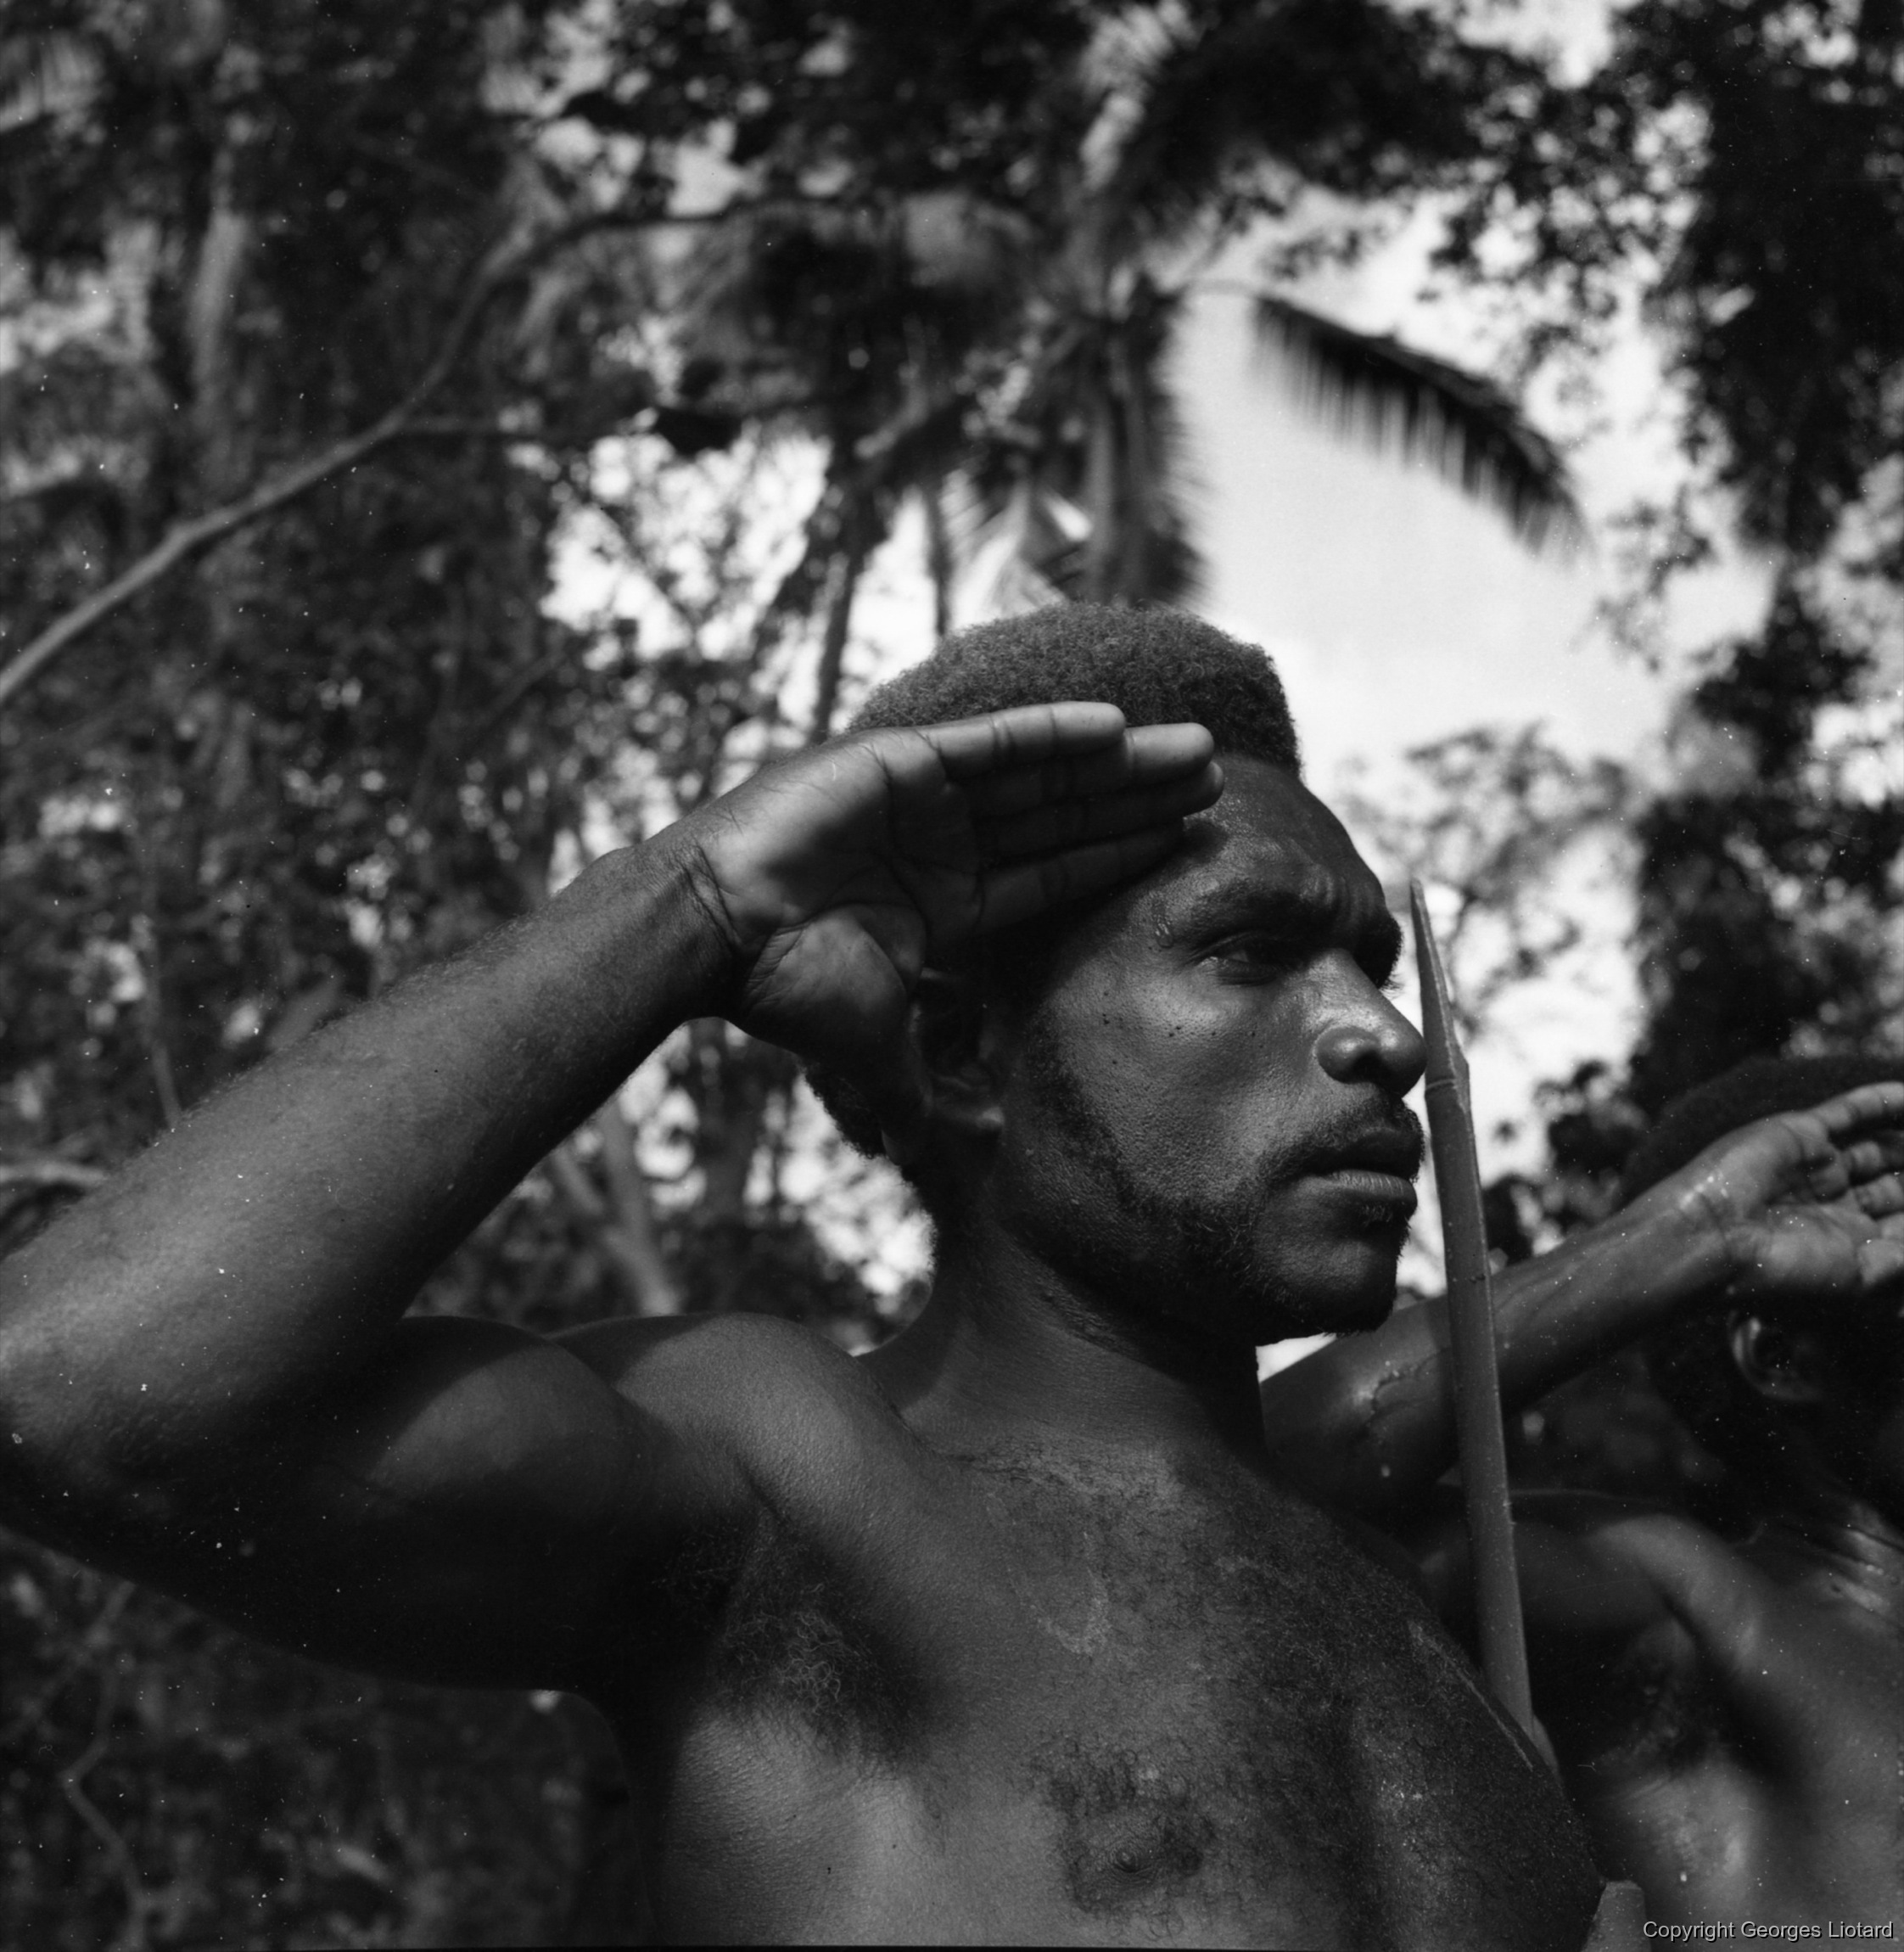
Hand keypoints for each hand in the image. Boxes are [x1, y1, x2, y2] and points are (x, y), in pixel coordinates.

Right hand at [671, 703, 1220, 1130]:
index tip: (1189, 846)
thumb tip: (910, 1155)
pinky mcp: (903, 761)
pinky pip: (993, 743)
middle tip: (1217, 785)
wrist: (712, 933)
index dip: (1121, 859)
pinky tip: (1117, 729)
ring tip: (1197, 751)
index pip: (1058, 875)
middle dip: (1140, 803)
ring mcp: (927, 797)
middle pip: (1067, 817)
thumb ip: (905, 1090)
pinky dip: (1052, 734)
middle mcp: (947, 843)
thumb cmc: (780, 985)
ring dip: (1120, 764)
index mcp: (952, 903)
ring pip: (1044, 775)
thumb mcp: (868, 1045)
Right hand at [1651, 1084, 1903, 1313]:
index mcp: (1847, 1242)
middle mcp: (1833, 1202)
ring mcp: (1816, 1165)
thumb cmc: (1786, 1271)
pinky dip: (1887, 1101)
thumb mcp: (1869, 1273)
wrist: (1713, 1240)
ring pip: (1883, 1145)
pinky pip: (1853, 1110)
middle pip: (1898, 1181)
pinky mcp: (1799, 1132)